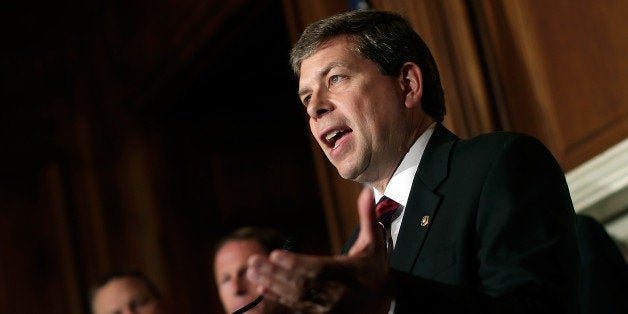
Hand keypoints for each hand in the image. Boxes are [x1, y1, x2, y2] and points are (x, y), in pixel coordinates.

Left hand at [246, 188, 392, 312]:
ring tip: (252, 272)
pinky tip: (262, 289)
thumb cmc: (375, 269)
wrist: (383, 302)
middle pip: (300, 284)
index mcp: (346, 273)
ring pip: (295, 297)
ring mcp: (327, 307)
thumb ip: (368, 217)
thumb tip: (367, 191)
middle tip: (253, 261)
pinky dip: (278, 299)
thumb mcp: (375, 243)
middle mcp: (335, 292)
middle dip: (275, 273)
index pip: (318, 269)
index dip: (295, 263)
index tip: (275, 254)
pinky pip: (296, 308)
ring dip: (271, 284)